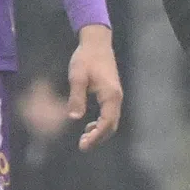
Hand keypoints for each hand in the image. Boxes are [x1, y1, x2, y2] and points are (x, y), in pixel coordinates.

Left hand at [68, 25, 122, 150]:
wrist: (96, 43)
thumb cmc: (86, 58)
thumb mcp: (77, 76)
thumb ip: (76, 97)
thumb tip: (74, 118)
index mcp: (110, 94)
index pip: (108, 122)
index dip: (97, 136)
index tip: (84, 144)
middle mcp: (116, 97)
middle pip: (112, 125)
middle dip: (99, 138)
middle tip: (82, 146)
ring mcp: (115, 96)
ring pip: (112, 121)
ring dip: (100, 132)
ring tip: (84, 139)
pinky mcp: (111, 94)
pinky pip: (110, 114)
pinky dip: (101, 124)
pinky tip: (88, 126)